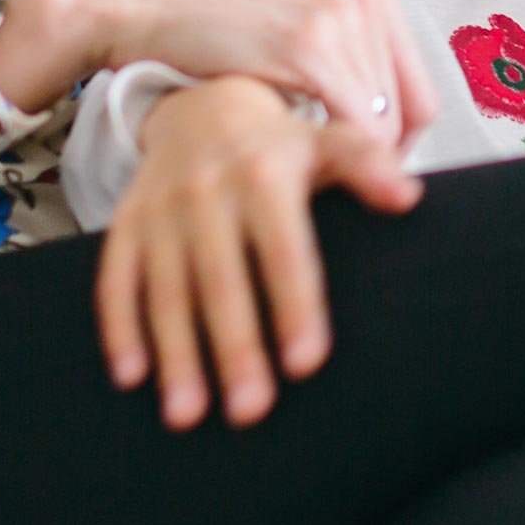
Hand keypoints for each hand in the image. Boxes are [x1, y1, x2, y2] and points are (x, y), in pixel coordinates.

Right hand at [0, 0, 439, 167]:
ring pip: (380, 126)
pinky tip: (291, 163)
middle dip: (373, 158)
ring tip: (299, 168)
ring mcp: (339, 15)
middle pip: (406, 112)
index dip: (399, 144)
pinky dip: (330, 157)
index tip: (366, 175)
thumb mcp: (291, 25)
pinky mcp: (308, 44)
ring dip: (341, 158)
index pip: (418, 91)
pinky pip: (354, 126)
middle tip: (330, 183)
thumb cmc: (209, 23)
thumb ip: (341, 59)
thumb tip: (383, 132)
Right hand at [95, 74, 421, 429]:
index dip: (295, 306)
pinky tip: (131, 379)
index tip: (307, 364)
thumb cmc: (280, 149)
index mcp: (265, 177)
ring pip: (168, 291)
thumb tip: (408, 198)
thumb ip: (368, 167)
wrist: (201, 109)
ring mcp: (161, 211)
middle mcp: (207, 192)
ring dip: (176, 355)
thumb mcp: (328, 144)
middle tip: (250, 412)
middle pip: (222, 281)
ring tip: (187, 416)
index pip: (284, 251)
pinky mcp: (126, 225)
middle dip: (235, 349)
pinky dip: (120, 328)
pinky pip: (117, 280)